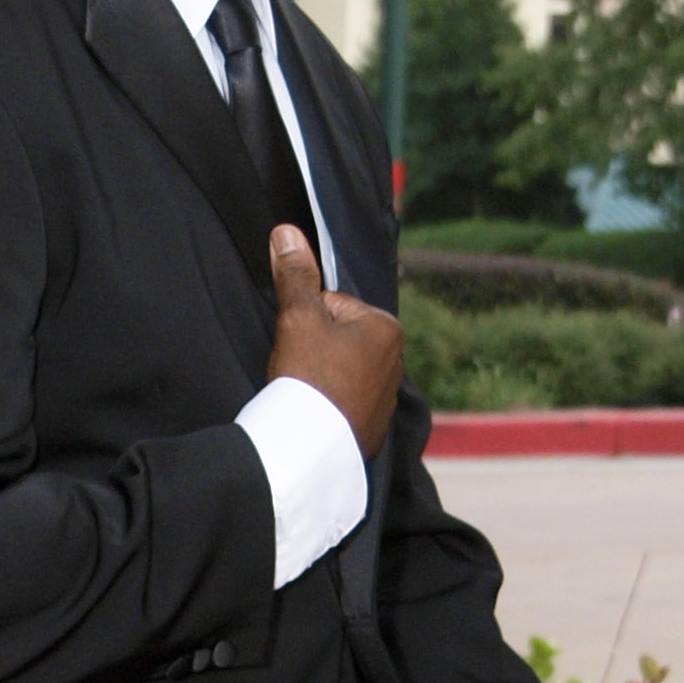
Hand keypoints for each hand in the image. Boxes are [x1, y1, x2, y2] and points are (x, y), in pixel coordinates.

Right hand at [268, 228, 400, 455]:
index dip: (305, 321)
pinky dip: (329, 406)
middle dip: (315, 349)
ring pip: (341, 372)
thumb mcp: (297, 317)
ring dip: (322, 378)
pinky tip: (314, 414)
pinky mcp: (373, 428)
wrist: (309, 450)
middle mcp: (397, 361)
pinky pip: (345, 404)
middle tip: (298, 372)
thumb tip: (286, 233)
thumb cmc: (308, 378)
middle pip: (339, 338)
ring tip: (306, 395)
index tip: (297, 345)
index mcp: (386, 328)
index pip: (332, 305)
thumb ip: (294, 275)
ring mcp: (387, 398)